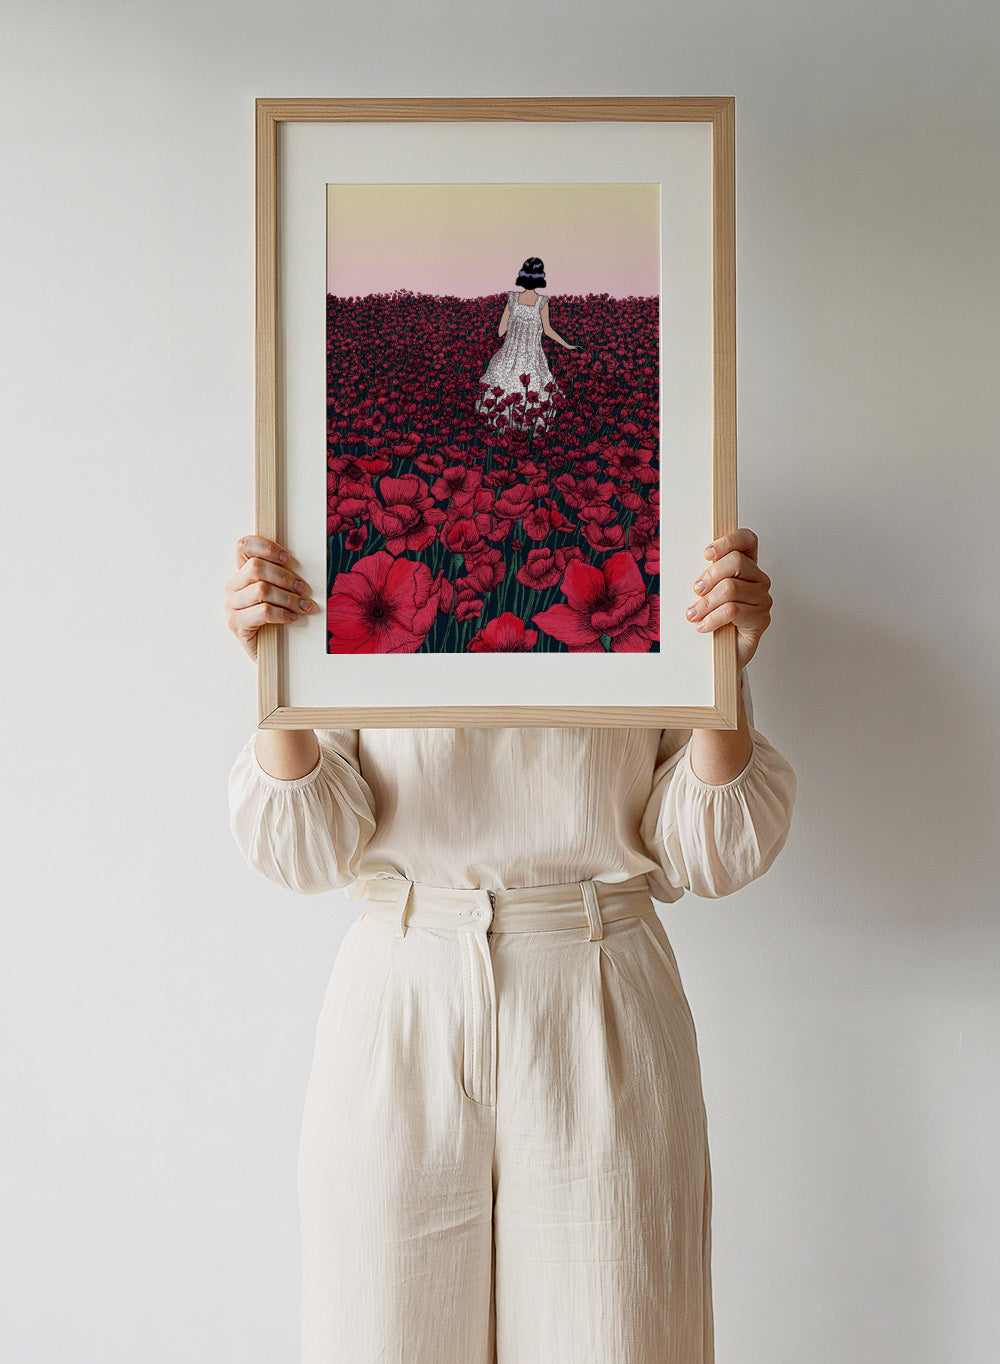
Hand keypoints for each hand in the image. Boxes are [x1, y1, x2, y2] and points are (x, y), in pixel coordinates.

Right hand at [225, 536, 315, 661]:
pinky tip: (293, 617)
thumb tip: (302, 566)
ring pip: (261, 589)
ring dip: (288, 597)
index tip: (288, 558)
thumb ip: (282, 578)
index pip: (244, 547)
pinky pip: (263, 612)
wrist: (271, 655)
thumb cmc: (278, 621)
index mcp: (242, 574)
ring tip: (303, 606)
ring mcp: (232, 606)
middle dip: (284, 576)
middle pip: (255, 567)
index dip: (265, 547)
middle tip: (302, 588)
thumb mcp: (281, 594)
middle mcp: (233, 587)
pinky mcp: (236, 624)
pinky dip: (282, 613)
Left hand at [685, 528, 771, 672]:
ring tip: (693, 615)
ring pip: (731, 588)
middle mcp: (758, 579)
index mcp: (746, 566)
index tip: (707, 553)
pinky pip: (732, 611)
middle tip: (696, 590)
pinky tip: (703, 626)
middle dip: (710, 575)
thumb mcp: (707, 594)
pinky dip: (713, 618)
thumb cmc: (715, 620)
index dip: (729, 541)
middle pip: (737, 562)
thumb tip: (692, 574)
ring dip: (706, 603)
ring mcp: (762, 599)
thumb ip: (707, 578)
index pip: (748, 540)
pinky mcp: (761, 619)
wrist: (724, 654)